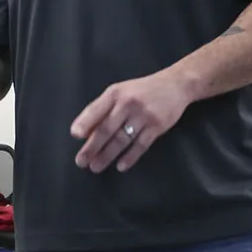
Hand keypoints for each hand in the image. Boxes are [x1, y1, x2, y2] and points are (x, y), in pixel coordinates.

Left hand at [71, 70, 193, 172]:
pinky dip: (130, 157)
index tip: (75, 136)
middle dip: (92, 146)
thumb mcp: (121, 91)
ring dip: (107, 155)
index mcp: (115, 93)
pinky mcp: (157, 126)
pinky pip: (141, 145)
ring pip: (122, 139)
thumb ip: (103, 108)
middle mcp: (128, 103)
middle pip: (107, 128)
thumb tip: (84, 131)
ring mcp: (143, 115)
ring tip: (95, 167)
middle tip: (81, 161)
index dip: (85, 123)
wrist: (176, 85)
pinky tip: (120, 166)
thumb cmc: (142, 90)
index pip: (96, 109)